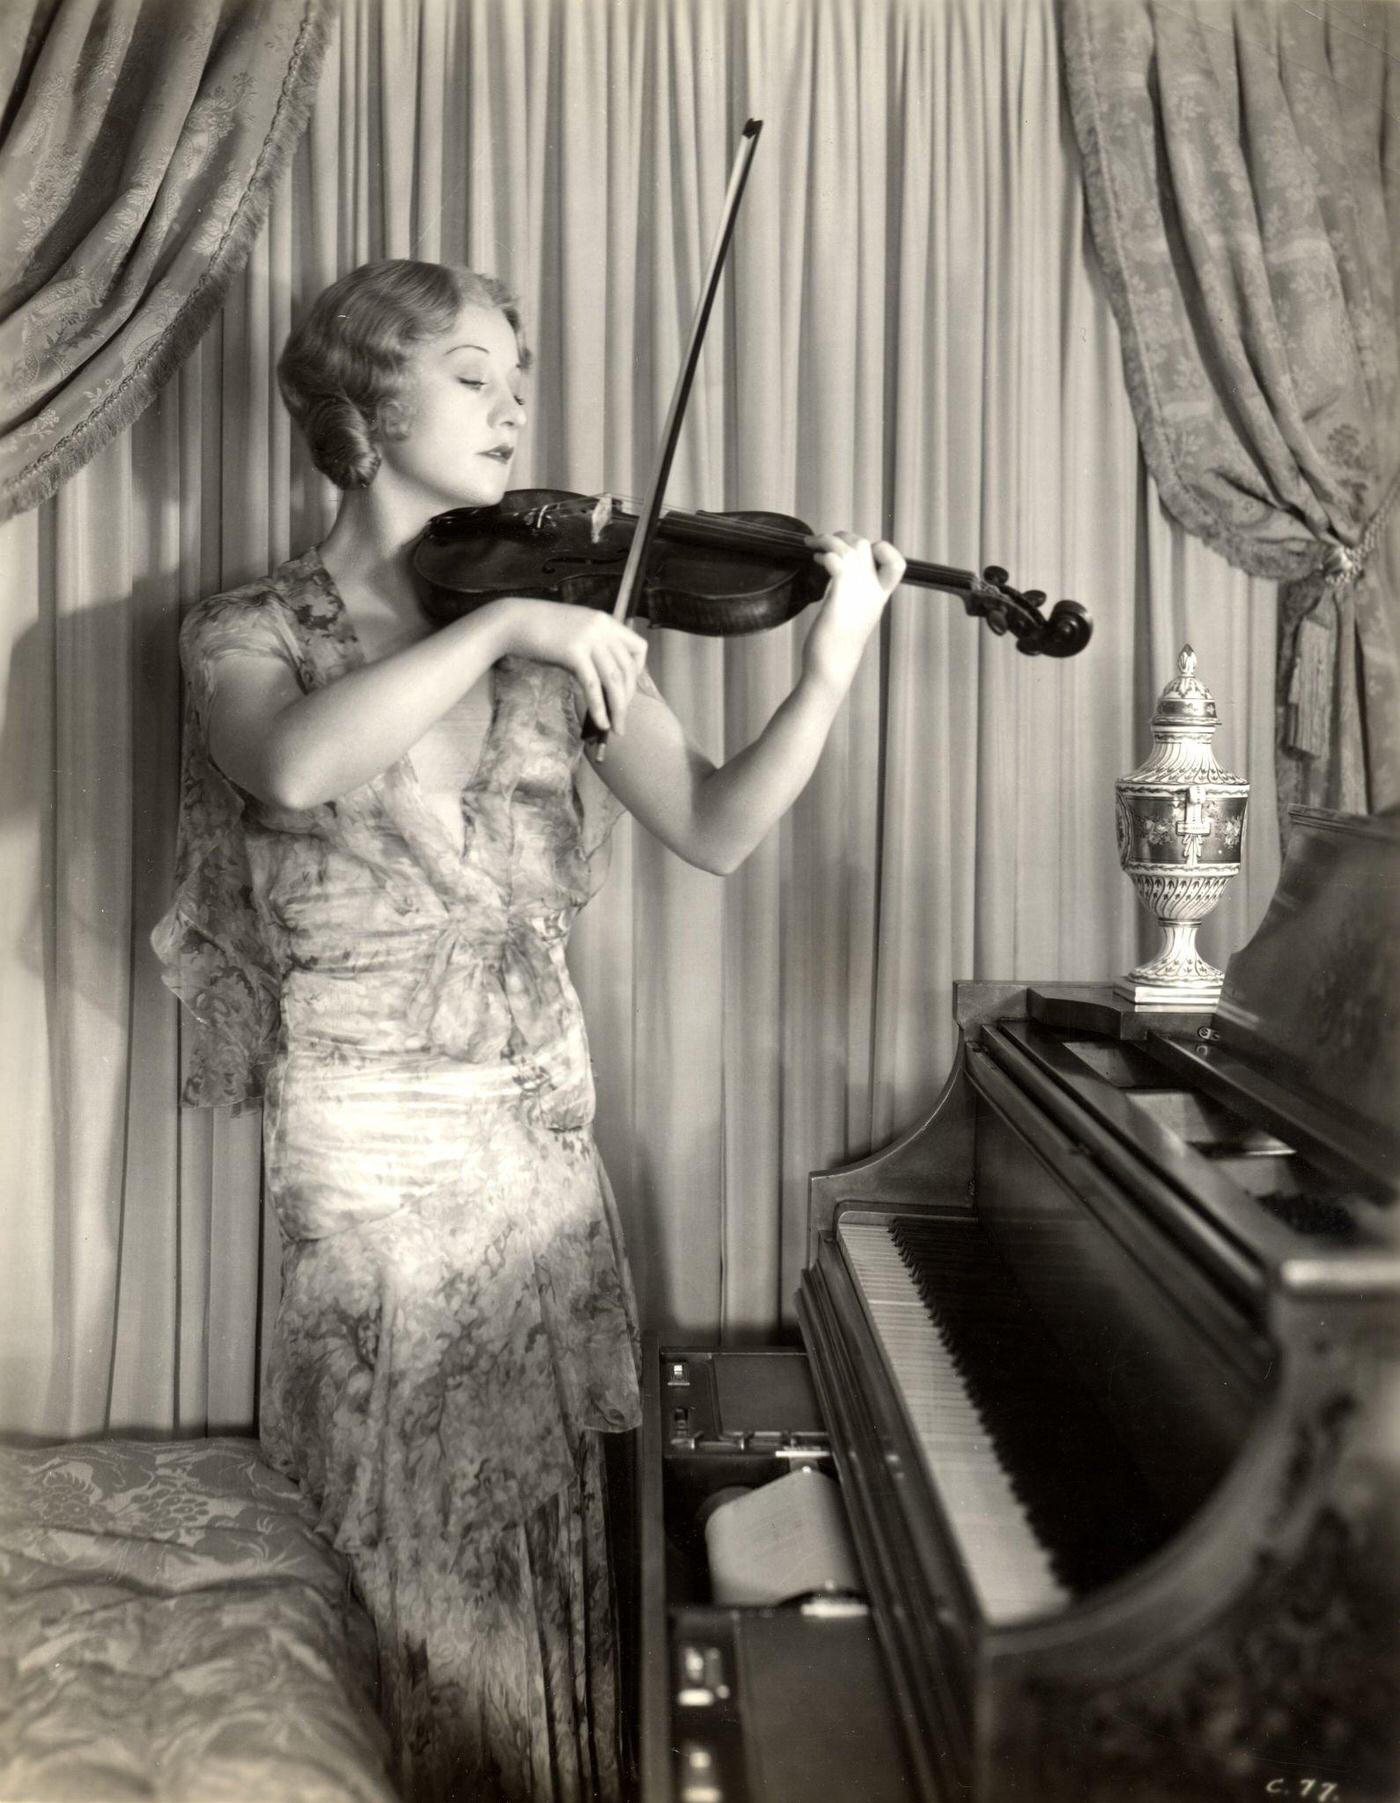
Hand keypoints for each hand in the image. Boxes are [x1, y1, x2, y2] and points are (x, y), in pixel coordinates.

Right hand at [488, 598, 648, 734]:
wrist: (513, 622)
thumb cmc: (540, 630)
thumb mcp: (575, 633)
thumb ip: (593, 649)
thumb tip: (603, 680)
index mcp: (605, 621)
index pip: (638, 648)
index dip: (638, 672)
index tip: (627, 689)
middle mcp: (602, 628)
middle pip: (627, 669)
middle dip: (627, 698)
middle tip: (622, 719)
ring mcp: (589, 639)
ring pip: (613, 680)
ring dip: (618, 709)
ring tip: (616, 728)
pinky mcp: (574, 653)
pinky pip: (592, 685)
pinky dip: (599, 707)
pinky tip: (600, 722)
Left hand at [801, 532, 905, 696]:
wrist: (832, 666)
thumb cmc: (837, 646)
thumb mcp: (853, 617)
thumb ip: (854, 599)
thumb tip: (840, 588)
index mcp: (880, 597)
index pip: (897, 564)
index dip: (884, 549)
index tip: (864, 551)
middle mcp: (873, 591)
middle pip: (869, 546)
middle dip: (846, 537)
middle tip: (825, 541)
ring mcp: (858, 592)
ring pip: (851, 547)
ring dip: (829, 539)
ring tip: (813, 543)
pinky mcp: (840, 595)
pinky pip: (837, 560)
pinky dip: (825, 552)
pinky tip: (815, 559)